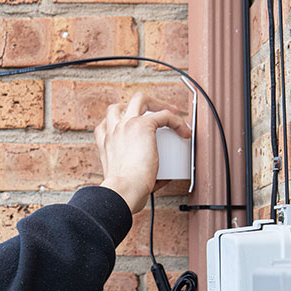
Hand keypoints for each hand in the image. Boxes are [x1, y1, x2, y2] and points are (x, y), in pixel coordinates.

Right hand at [93, 93, 190, 213]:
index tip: (134, 128)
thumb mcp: (126, 181)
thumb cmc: (124, 192)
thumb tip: (162, 178)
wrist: (123, 190)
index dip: (120, 123)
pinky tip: (184, 131)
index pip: (106, 125)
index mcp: (106, 144)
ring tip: (172, 113)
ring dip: (157, 104)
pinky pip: (165, 115)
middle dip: (137, 107)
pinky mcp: (143, 126)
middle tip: (154, 114)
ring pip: (140, 99)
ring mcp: (126, 125)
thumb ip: (141, 176)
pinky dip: (176, 121)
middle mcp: (113, 131)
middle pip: (119, 106)